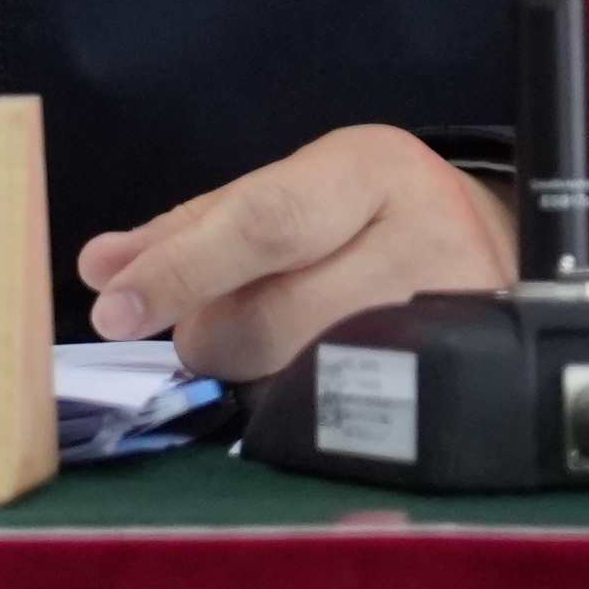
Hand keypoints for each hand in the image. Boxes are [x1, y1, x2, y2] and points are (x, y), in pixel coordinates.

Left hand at [73, 124, 517, 382]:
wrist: (489, 247)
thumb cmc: (363, 216)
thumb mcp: (291, 190)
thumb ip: (189, 228)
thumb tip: (99, 268)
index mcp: (372, 169)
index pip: (263, 222)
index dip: (181, 270)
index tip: (113, 309)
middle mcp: (428, 236)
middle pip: (274, 317)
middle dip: (211, 335)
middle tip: (205, 328)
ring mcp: (457, 318)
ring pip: (301, 378)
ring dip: (256, 371)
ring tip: (278, 336)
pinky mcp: (465, 385)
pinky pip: (344, 418)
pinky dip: (301, 402)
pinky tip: (313, 375)